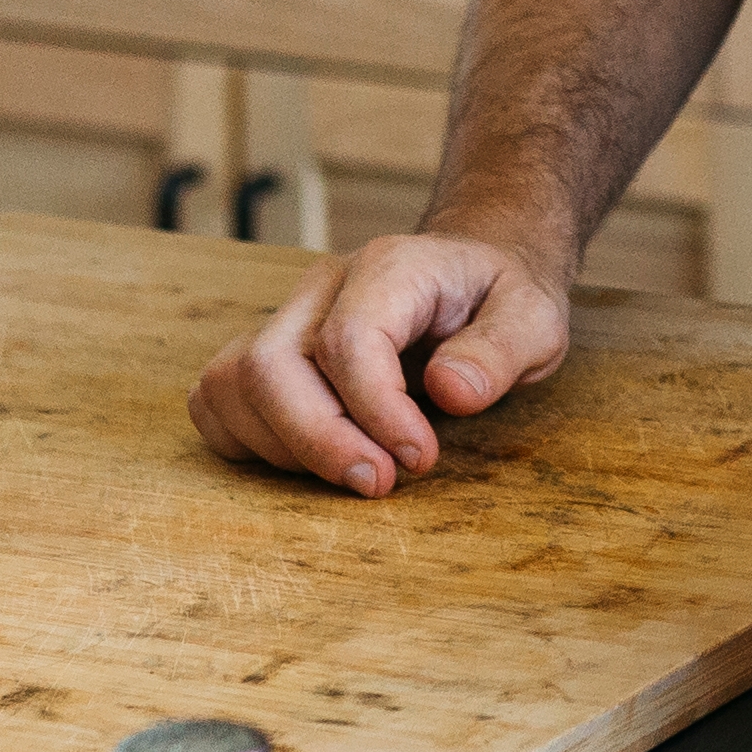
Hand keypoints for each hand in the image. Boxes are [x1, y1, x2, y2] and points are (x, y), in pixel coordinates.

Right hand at [187, 230, 571, 496]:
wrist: (474, 274)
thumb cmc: (500, 299)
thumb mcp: (535, 316)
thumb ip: (501, 349)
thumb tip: (450, 392)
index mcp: (390, 267)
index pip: (347, 342)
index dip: (376, 413)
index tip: (421, 458)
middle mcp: (323, 286)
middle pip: (270, 365)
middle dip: (319, 442)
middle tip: (380, 484)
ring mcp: (287, 316)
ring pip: (232, 383)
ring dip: (285, 447)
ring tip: (356, 468)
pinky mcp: (266, 350)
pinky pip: (216, 398)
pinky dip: (248, 441)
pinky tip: (310, 459)